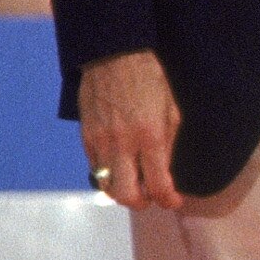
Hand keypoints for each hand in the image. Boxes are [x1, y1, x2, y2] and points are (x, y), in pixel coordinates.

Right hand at [77, 50, 183, 209]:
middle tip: (151, 197)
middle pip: (126, 195)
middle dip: (141, 203)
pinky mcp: (86, 136)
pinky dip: (108, 176)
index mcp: (150, 136)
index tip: (173, 201)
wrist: (114, 56)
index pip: (158, 184)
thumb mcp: (172, 111)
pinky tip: (120, 168)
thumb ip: (168, 145)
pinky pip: (95, 168)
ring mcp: (100, 141)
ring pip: (106, 186)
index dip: (168, 200)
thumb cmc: (150, 80)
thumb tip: (166, 172)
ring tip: (135, 185)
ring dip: (122, 192)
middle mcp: (122, 144)